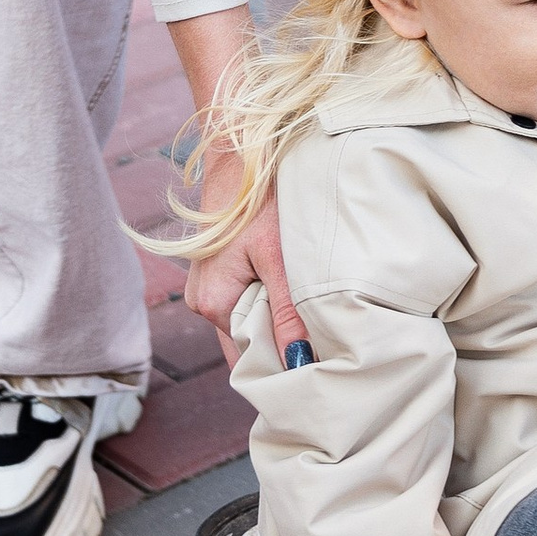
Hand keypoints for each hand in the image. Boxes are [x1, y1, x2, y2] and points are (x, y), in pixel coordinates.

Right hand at [170, 6, 311, 362]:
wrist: (241, 153)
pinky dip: (273, 308)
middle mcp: (203, 304)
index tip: (323, 383)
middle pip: (249, 348)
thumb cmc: (261, 200)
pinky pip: (249, 305)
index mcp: (213, 305)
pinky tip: (300, 301)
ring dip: (281, 329)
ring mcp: (209, 289)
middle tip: (333, 361)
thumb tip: (300, 366)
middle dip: (285, 355)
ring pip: (251, 327)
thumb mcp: (282, 258)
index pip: (250, 364)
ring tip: (323, 332)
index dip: (285, 376)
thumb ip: (289, 315)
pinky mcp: (220, 274)